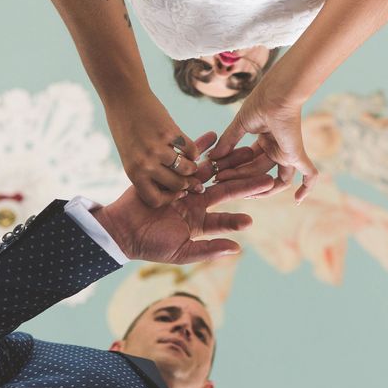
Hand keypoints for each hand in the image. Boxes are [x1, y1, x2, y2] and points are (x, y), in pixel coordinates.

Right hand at [93, 133, 274, 263]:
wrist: (121, 229)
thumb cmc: (150, 245)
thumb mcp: (181, 252)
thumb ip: (208, 249)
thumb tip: (237, 249)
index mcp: (200, 222)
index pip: (224, 218)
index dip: (237, 220)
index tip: (251, 220)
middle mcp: (196, 202)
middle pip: (225, 189)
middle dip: (245, 182)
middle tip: (266, 175)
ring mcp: (185, 186)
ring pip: (211, 171)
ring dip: (228, 160)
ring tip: (246, 150)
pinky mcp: (172, 173)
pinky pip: (188, 158)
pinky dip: (200, 147)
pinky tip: (215, 136)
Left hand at [106, 91, 202, 207]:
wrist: (124, 97)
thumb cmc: (126, 128)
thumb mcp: (130, 155)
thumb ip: (146, 171)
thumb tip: (173, 187)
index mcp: (133, 172)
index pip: (154, 199)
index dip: (169, 199)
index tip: (177, 193)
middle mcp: (145, 163)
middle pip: (176, 185)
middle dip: (187, 184)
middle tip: (193, 181)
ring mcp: (159, 148)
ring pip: (186, 169)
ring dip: (193, 168)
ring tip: (192, 165)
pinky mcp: (170, 132)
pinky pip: (190, 149)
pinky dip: (194, 152)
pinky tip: (191, 151)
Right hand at [208, 80, 318, 202]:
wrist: (277, 95)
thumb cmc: (260, 102)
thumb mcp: (240, 125)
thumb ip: (228, 141)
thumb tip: (212, 157)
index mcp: (265, 140)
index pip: (248, 162)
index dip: (233, 169)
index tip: (216, 174)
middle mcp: (277, 148)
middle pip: (258, 172)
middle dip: (239, 177)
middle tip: (219, 180)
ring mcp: (288, 153)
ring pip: (276, 180)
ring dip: (260, 188)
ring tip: (244, 193)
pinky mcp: (297, 155)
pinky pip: (308, 175)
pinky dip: (307, 187)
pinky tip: (299, 201)